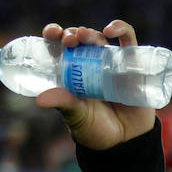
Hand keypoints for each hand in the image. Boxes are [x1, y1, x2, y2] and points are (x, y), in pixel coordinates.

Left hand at [36, 20, 155, 149]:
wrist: (124, 141)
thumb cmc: (94, 128)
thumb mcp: (75, 115)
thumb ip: (63, 104)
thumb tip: (40, 99)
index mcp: (70, 72)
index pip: (60, 47)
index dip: (54, 34)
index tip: (50, 33)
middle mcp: (88, 63)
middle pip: (79, 39)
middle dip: (72, 34)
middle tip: (68, 40)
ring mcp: (109, 62)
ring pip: (99, 38)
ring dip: (91, 33)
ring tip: (83, 35)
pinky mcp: (131, 63)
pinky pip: (128, 41)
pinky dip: (121, 29)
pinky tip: (112, 30)